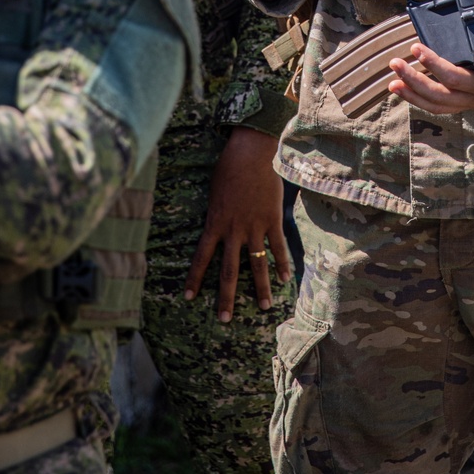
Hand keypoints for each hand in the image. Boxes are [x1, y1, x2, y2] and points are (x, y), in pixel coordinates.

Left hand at [183, 126, 290, 320]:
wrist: (251, 153)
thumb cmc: (229, 168)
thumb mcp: (214, 193)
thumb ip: (216, 214)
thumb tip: (214, 227)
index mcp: (215, 223)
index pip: (201, 257)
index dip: (194, 279)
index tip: (188, 298)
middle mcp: (233, 230)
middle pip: (229, 271)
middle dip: (226, 297)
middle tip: (224, 319)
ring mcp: (254, 227)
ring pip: (256, 265)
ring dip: (260, 288)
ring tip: (263, 307)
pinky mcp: (272, 220)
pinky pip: (277, 247)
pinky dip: (282, 263)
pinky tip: (285, 279)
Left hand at [389, 43, 473, 112]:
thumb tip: (452, 27)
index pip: (455, 77)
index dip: (433, 64)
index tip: (416, 47)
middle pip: (440, 94)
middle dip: (414, 79)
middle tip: (396, 63)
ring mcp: (470, 104)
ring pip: (437, 105)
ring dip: (412, 93)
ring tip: (393, 81)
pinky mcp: (464, 105)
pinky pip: (438, 108)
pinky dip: (418, 100)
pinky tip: (404, 90)